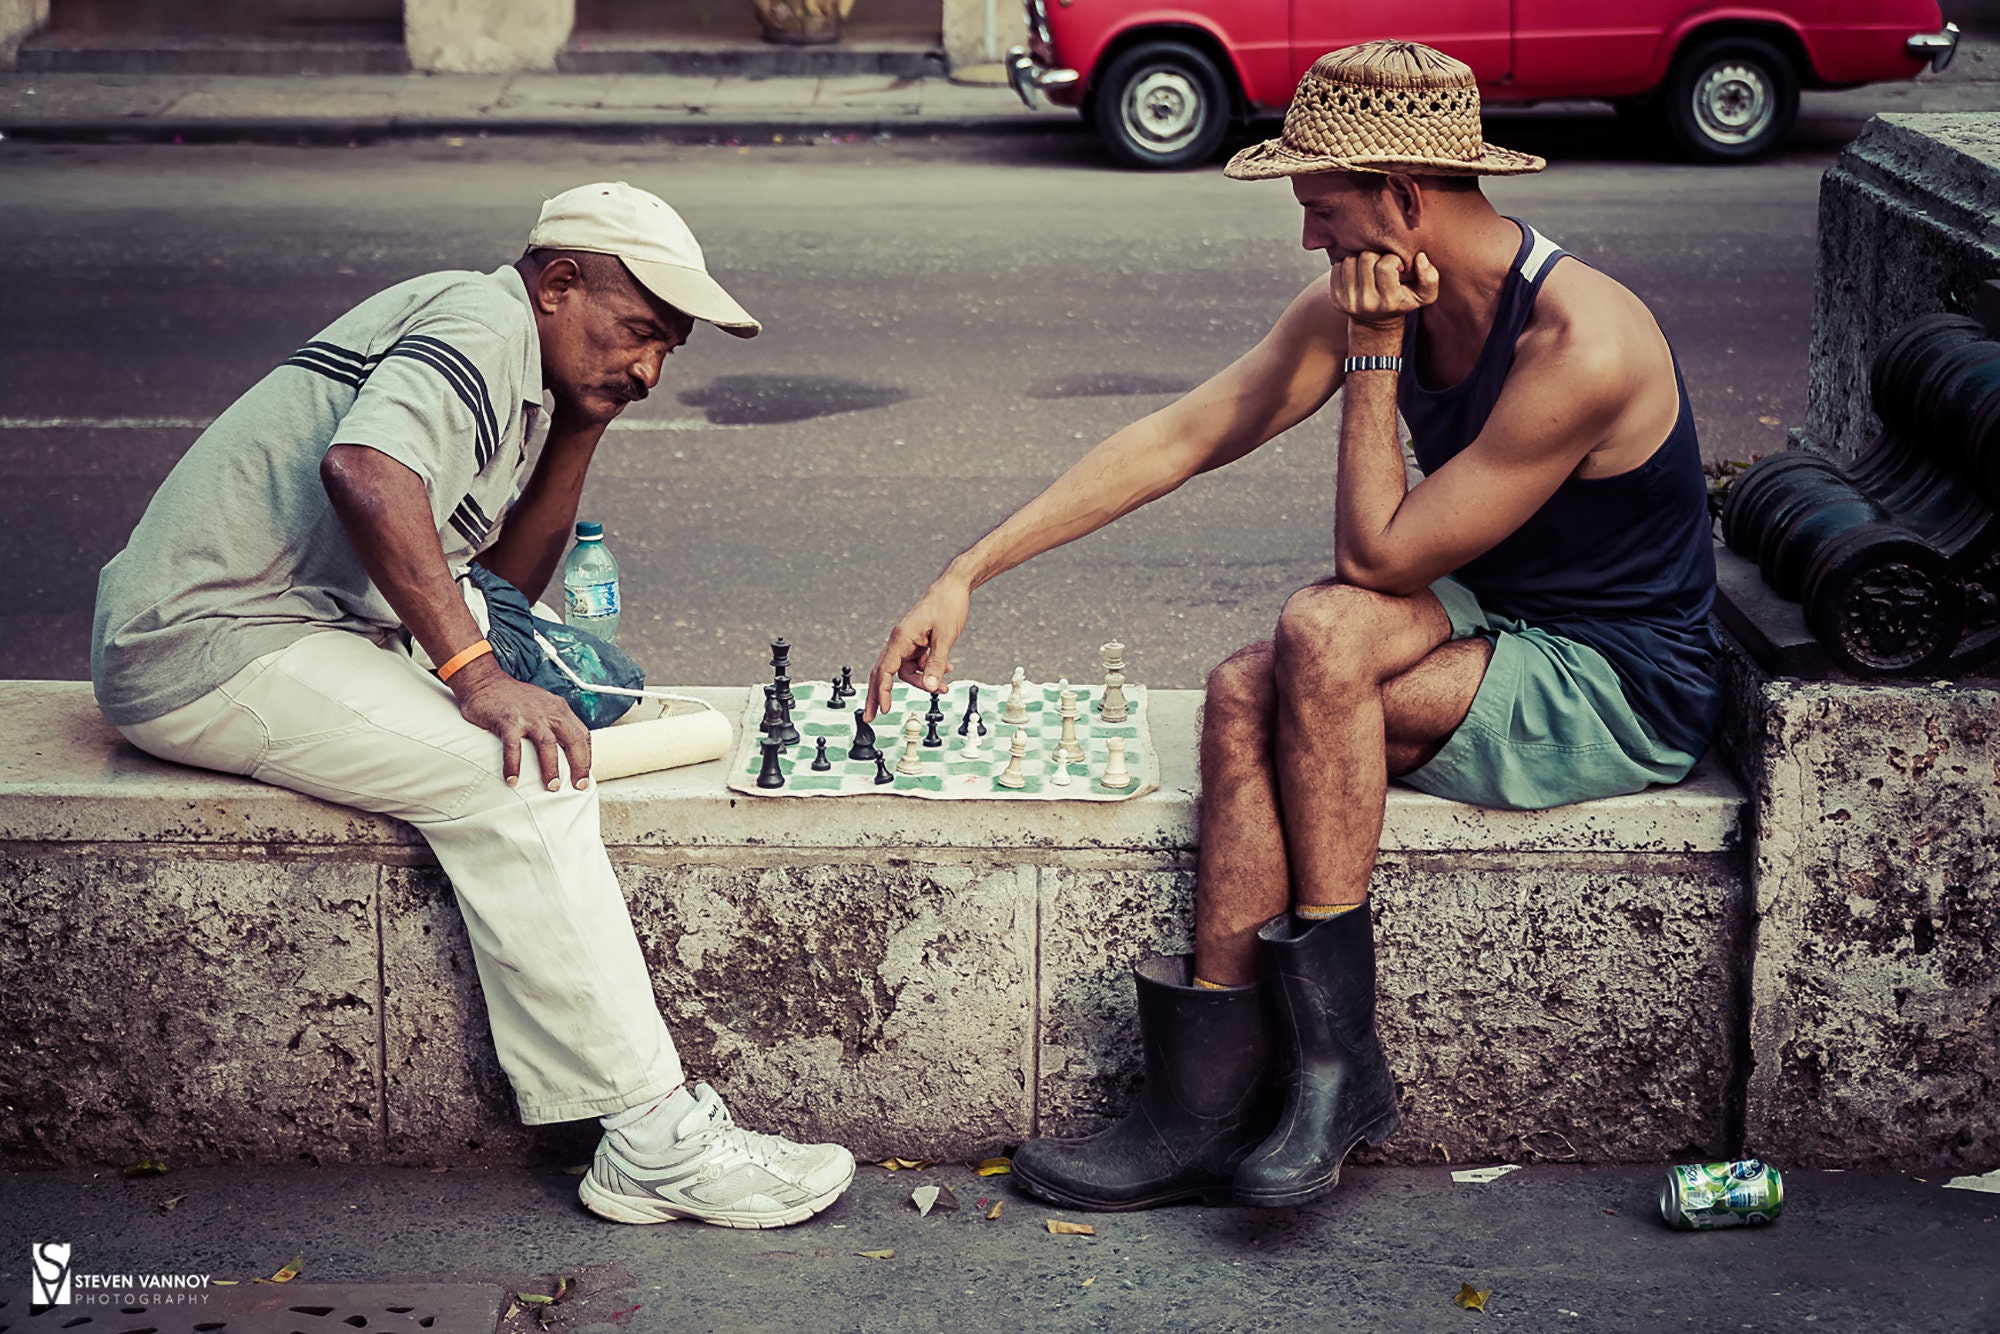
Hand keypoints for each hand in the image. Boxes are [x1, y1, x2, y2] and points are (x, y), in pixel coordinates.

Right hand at [449, 657, 592, 790]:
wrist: (484, 681)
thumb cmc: (513, 698)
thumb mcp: (542, 705)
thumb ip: (554, 721)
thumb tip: (563, 749)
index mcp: (559, 708)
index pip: (582, 734)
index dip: (587, 756)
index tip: (584, 775)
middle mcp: (548, 711)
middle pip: (573, 739)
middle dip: (579, 765)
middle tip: (579, 786)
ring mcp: (529, 715)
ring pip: (547, 744)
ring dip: (551, 768)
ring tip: (551, 787)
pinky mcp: (508, 720)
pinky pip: (513, 746)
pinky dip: (513, 765)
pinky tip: (512, 780)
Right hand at [868, 576, 970, 717]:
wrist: (953, 587)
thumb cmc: (948, 606)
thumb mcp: (945, 638)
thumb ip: (937, 664)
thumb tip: (931, 688)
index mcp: (901, 638)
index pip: (885, 670)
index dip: (882, 691)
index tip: (882, 710)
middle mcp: (899, 640)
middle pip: (884, 672)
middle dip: (880, 694)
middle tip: (872, 716)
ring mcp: (907, 641)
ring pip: (907, 670)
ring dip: (923, 681)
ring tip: (944, 687)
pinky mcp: (916, 642)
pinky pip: (918, 662)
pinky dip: (929, 669)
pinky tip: (948, 670)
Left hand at [1331, 251, 1438, 333]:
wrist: (1376, 324)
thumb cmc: (1402, 302)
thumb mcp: (1423, 295)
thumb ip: (1430, 277)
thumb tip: (1420, 258)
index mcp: (1389, 301)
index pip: (1385, 265)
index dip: (1392, 259)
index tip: (1395, 267)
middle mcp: (1366, 303)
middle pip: (1365, 259)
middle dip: (1375, 257)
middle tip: (1380, 267)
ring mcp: (1348, 302)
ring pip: (1350, 261)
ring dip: (1360, 261)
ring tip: (1368, 270)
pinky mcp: (1335, 300)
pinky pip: (1336, 268)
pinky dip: (1347, 266)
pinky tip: (1357, 275)